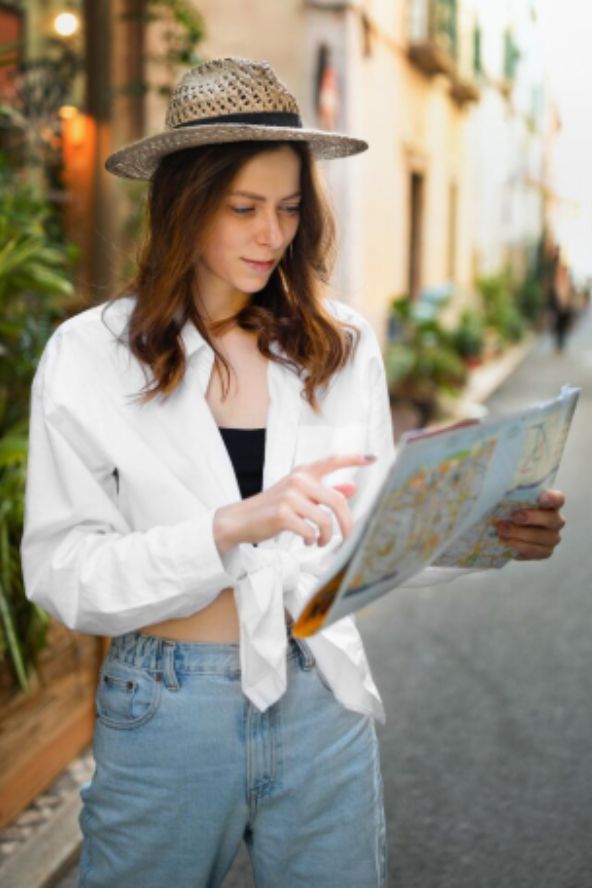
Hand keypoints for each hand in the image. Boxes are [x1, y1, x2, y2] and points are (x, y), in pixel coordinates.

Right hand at [213, 454, 374, 554]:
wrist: (241, 520)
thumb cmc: (274, 507)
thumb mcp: (300, 495)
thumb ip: (326, 491)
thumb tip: (353, 488)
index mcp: (303, 473)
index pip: (332, 461)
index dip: (353, 458)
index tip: (372, 458)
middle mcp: (298, 480)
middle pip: (337, 501)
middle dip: (347, 523)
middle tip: (349, 537)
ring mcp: (289, 496)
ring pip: (325, 520)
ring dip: (327, 536)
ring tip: (321, 541)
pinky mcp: (282, 514)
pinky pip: (310, 531)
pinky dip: (312, 540)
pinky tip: (307, 541)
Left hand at [495, 489, 565, 559]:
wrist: (504, 530)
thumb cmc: (508, 508)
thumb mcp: (508, 499)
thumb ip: (508, 494)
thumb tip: (496, 488)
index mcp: (550, 502)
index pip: (558, 499)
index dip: (552, 499)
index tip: (541, 498)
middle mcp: (555, 519)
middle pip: (552, 519)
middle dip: (533, 518)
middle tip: (514, 516)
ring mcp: (552, 537)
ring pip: (543, 537)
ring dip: (521, 534)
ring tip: (502, 531)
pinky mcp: (545, 551)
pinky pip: (536, 552)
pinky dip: (520, 547)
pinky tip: (505, 542)